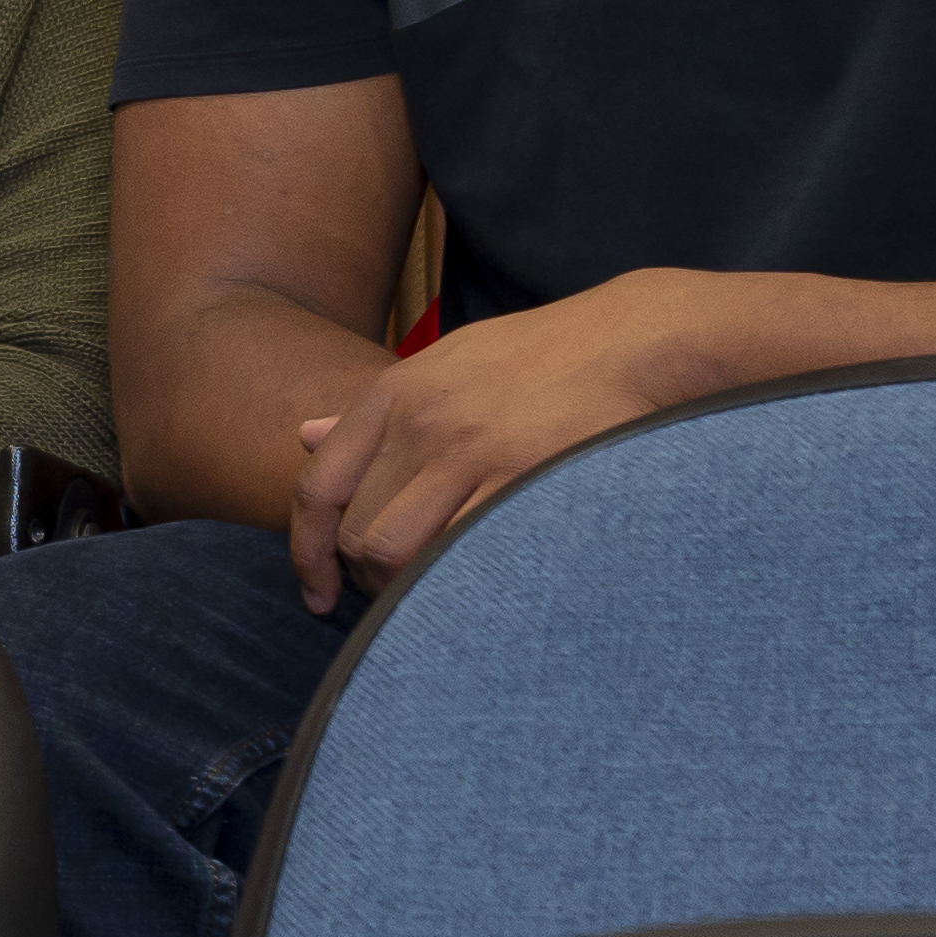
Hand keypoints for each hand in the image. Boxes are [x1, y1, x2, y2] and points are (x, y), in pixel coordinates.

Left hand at [286, 268, 726, 610]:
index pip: (317, 488)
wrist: (630, 339)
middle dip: (366, 580)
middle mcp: (421, 425)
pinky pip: (466, 553)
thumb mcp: (442, 364)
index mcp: (393, 396)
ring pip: (400, 553)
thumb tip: (305, 435)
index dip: (307, 553)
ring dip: (408, 590)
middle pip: (358, 534)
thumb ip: (373, 410)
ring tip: (433, 597)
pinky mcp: (525, 481)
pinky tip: (476, 587)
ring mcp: (473, 454)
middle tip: (396, 597)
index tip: (318, 594)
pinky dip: (458, 581)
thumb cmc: (536, 357)